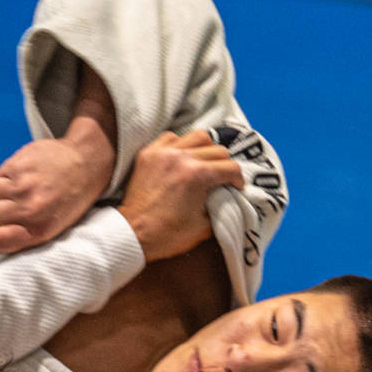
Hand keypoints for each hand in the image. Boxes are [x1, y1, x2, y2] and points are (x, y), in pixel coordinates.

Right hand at [0, 137, 111, 253]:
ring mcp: (23, 184)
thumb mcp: (54, 228)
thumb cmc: (70, 199)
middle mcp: (30, 208)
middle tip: (12, 205)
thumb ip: (24, 236)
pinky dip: (6, 175)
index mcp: (39, 230)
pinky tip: (24, 175)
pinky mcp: (19, 164)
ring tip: (19, 189)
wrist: (86, 165)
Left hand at [117, 130, 242, 261]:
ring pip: (197, 136)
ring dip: (206, 149)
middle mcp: (181, 157)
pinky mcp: (148, 154)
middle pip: (217, 150)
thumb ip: (220, 205)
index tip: (235, 187)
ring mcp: (163, 152)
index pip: (231, 167)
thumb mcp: (204, 225)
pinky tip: (182, 158)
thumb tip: (228, 194)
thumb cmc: (167, 234)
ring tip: (204, 163)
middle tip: (222, 178)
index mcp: (197, 175)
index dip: (238, 180)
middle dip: (225, 166)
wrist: (133, 234)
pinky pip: (172, 137)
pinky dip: (181, 144)